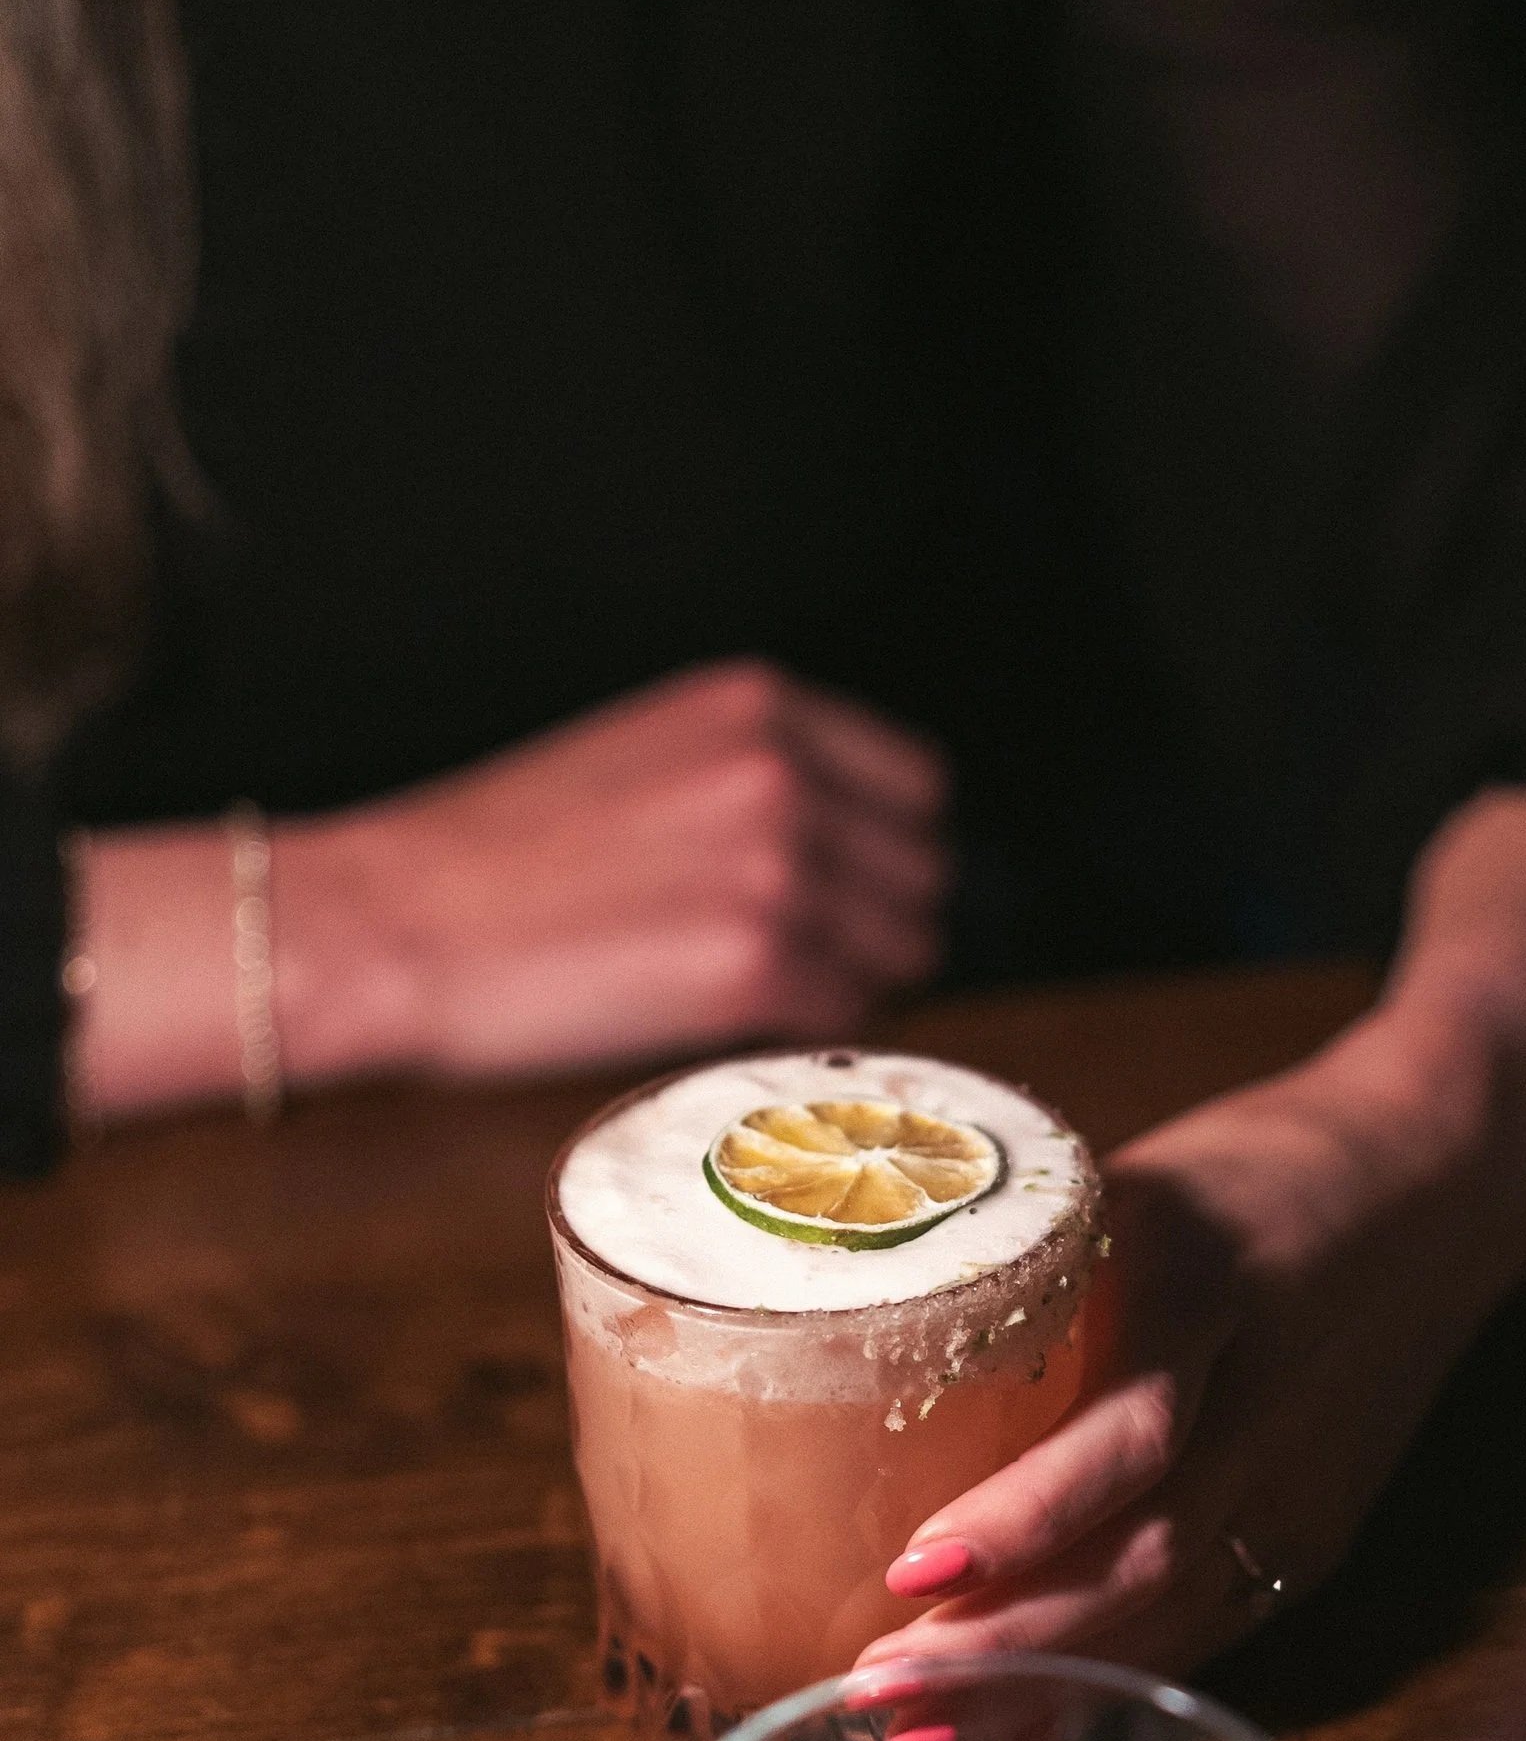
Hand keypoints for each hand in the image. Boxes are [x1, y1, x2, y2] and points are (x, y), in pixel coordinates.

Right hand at [75, 661, 952, 1117]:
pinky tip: (724, 1024)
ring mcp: (778, 871)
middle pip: (921, 876)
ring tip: (747, 992)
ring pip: (900, 955)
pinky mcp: (756, 968)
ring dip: (847, 984)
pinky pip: (847, 1017)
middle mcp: (783, 776)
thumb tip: (856, 854)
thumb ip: (756, 779)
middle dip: (872, 924)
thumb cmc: (496, 856)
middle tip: (788, 959)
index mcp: (759, 707)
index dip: (881, 855)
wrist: (390, 923)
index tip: (838, 895)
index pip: (918, 790)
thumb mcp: (647, 758)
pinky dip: (804, 1034)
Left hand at [856, 774, 1525, 1681]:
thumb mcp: (1139, 1178)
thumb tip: (834, 1309)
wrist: (1441, 1188)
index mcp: (1212, 1292)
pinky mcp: (1309, 1542)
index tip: (912, 1564)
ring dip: (1034, 1697)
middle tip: (874, 1693)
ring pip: (1164, 1620)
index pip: (1132, 1431)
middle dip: (1004, 1646)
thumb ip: (1018, 1253)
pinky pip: (1195, 1634)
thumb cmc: (1261, 1172)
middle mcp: (1265, 1412)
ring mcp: (1298, 1492)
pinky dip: (1096, 1693)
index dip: (1026, 1514)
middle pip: (1142, 1559)